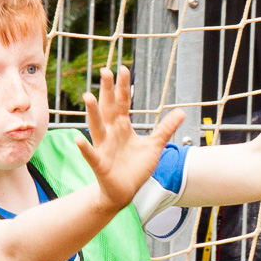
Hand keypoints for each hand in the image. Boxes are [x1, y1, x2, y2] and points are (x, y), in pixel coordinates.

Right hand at [77, 66, 184, 211]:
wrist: (124, 191)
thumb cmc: (136, 167)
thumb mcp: (154, 146)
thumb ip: (166, 129)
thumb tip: (181, 112)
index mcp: (123, 127)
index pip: (123, 102)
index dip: (124, 87)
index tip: (124, 69)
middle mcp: (111, 133)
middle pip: (108, 108)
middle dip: (107, 91)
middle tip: (105, 71)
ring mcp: (104, 147)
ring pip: (96, 127)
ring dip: (92, 112)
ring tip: (88, 97)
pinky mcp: (100, 163)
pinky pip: (91, 154)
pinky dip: (85, 148)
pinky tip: (79, 139)